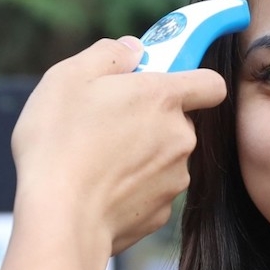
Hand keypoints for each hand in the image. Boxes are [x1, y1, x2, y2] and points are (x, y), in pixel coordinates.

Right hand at [11, 37, 227, 254]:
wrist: (58, 218)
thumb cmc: (59, 143)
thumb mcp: (69, 77)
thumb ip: (109, 54)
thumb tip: (133, 50)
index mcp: (163, 98)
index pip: (211, 83)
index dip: (192, 80)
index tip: (163, 82)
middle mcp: (180, 138)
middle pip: (179, 122)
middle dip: (151, 119)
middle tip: (108, 122)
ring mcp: (173, 180)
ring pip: (165, 159)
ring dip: (140, 155)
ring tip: (96, 160)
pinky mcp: (159, 214)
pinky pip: (150, 191)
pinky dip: (130, 189)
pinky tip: (98, 190)